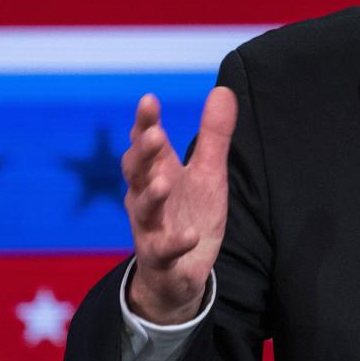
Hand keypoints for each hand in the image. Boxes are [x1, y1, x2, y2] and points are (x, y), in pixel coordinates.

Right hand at [121, 87, 236, 324]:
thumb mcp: (207, 172)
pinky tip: (190, 234)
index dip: (145, 122)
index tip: (149, 100)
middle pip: (136, 171)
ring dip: (151, 195)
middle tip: (154, 135)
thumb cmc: (190, 212)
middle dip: (143, 153)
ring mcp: (150, 227)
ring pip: (142, 209)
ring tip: (164, 182)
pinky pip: (164, 249)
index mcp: (158, 172)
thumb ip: (213, 135)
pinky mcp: (161, 257)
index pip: (146, 142)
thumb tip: (223, 89)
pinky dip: (176, 242)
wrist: (180, 271)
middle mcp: (146, 197)